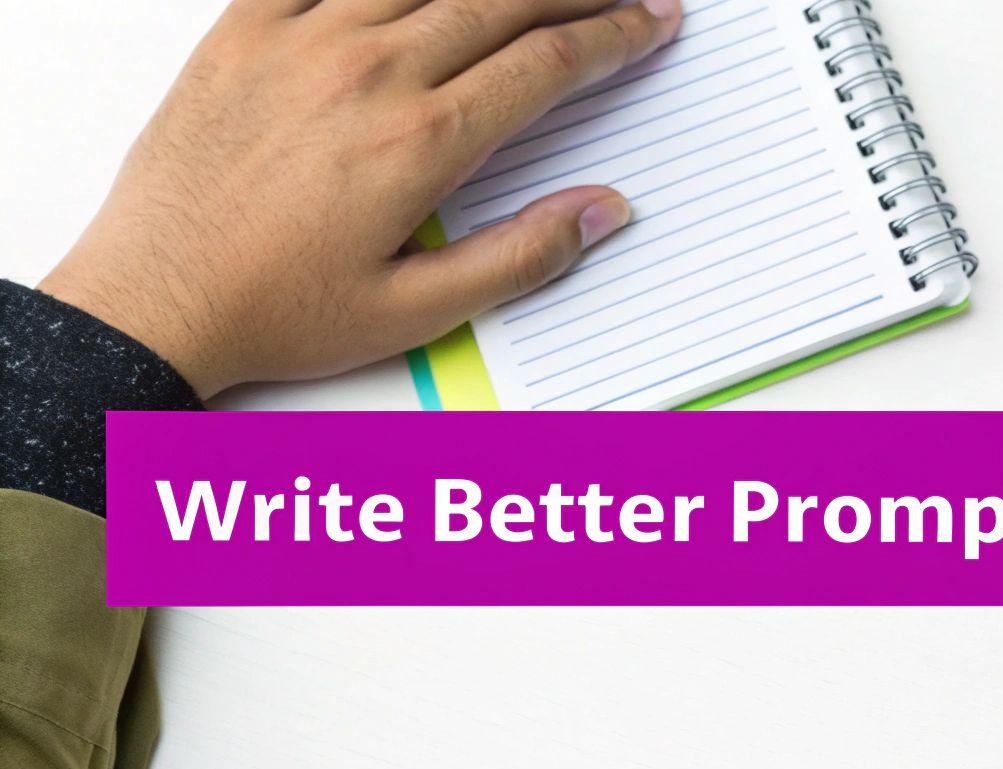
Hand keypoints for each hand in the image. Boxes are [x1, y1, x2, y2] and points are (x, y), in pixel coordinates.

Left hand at [39, 0, 682, 397]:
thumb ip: (523, 255)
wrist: (156, 295)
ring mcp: (303, 39)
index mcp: (422, 141)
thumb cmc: (279, 309)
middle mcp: (370, 72)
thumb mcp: (419, 312)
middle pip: (502, 0)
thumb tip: (605, 209)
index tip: (653, 22)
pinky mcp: (245, 28)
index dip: (615, 36)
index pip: (548, 63)